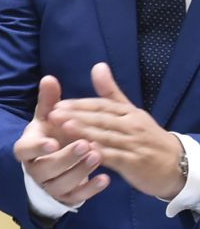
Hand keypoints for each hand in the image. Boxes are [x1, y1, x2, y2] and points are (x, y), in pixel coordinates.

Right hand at [13, 75, 106, 205]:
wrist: (56, 165)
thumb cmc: (52, 136)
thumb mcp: (49, 119)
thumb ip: (49, 101)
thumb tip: (49, 78)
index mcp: (27, 150)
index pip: (24, 151)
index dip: (36, 148)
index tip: (53, 141)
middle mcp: (35, 170)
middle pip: (45, 169)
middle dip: (66, 158)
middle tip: (86, 145)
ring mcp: (50, 186)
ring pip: (61, 184)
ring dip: (80, 171)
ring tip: (98, 156)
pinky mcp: (65, 197)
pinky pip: (76, 197)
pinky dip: (90, 189)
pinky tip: (106, 179)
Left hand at [49, 63, 185, 200]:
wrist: (174, 163)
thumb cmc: (145, 136)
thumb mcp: (130, 112)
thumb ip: (110, 92)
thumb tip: (98, 65)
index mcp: (128, 113)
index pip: (102, 106)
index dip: (79, 105)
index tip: (57, 104)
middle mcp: (131, 126)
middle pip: (102, 119)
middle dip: (77, 116)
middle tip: (53, 115)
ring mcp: (134, 144)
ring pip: (107, 137)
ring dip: (85, 133)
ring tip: (65, 128)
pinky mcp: (135, 163)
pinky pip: (115, 158)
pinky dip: (101, 154)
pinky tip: (85, 152)